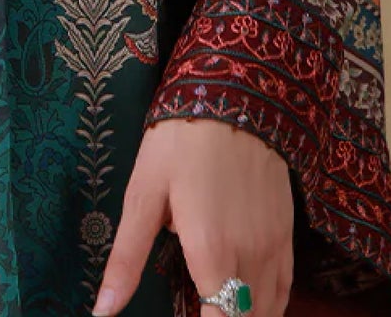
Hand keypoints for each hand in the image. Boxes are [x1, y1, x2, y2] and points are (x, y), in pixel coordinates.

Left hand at [93, 116, 294, 316]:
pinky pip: (285, 289)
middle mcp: (251, 258)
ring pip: (268, 311)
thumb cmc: (180, 142)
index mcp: (212, 253)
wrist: (235, 94)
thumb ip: (127, 257)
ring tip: (215, 308)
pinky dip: (269, 308)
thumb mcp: (144, 193)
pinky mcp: (287, 232)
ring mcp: (274, 246)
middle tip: (193, 309)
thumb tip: (103, 310)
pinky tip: (250, 306)